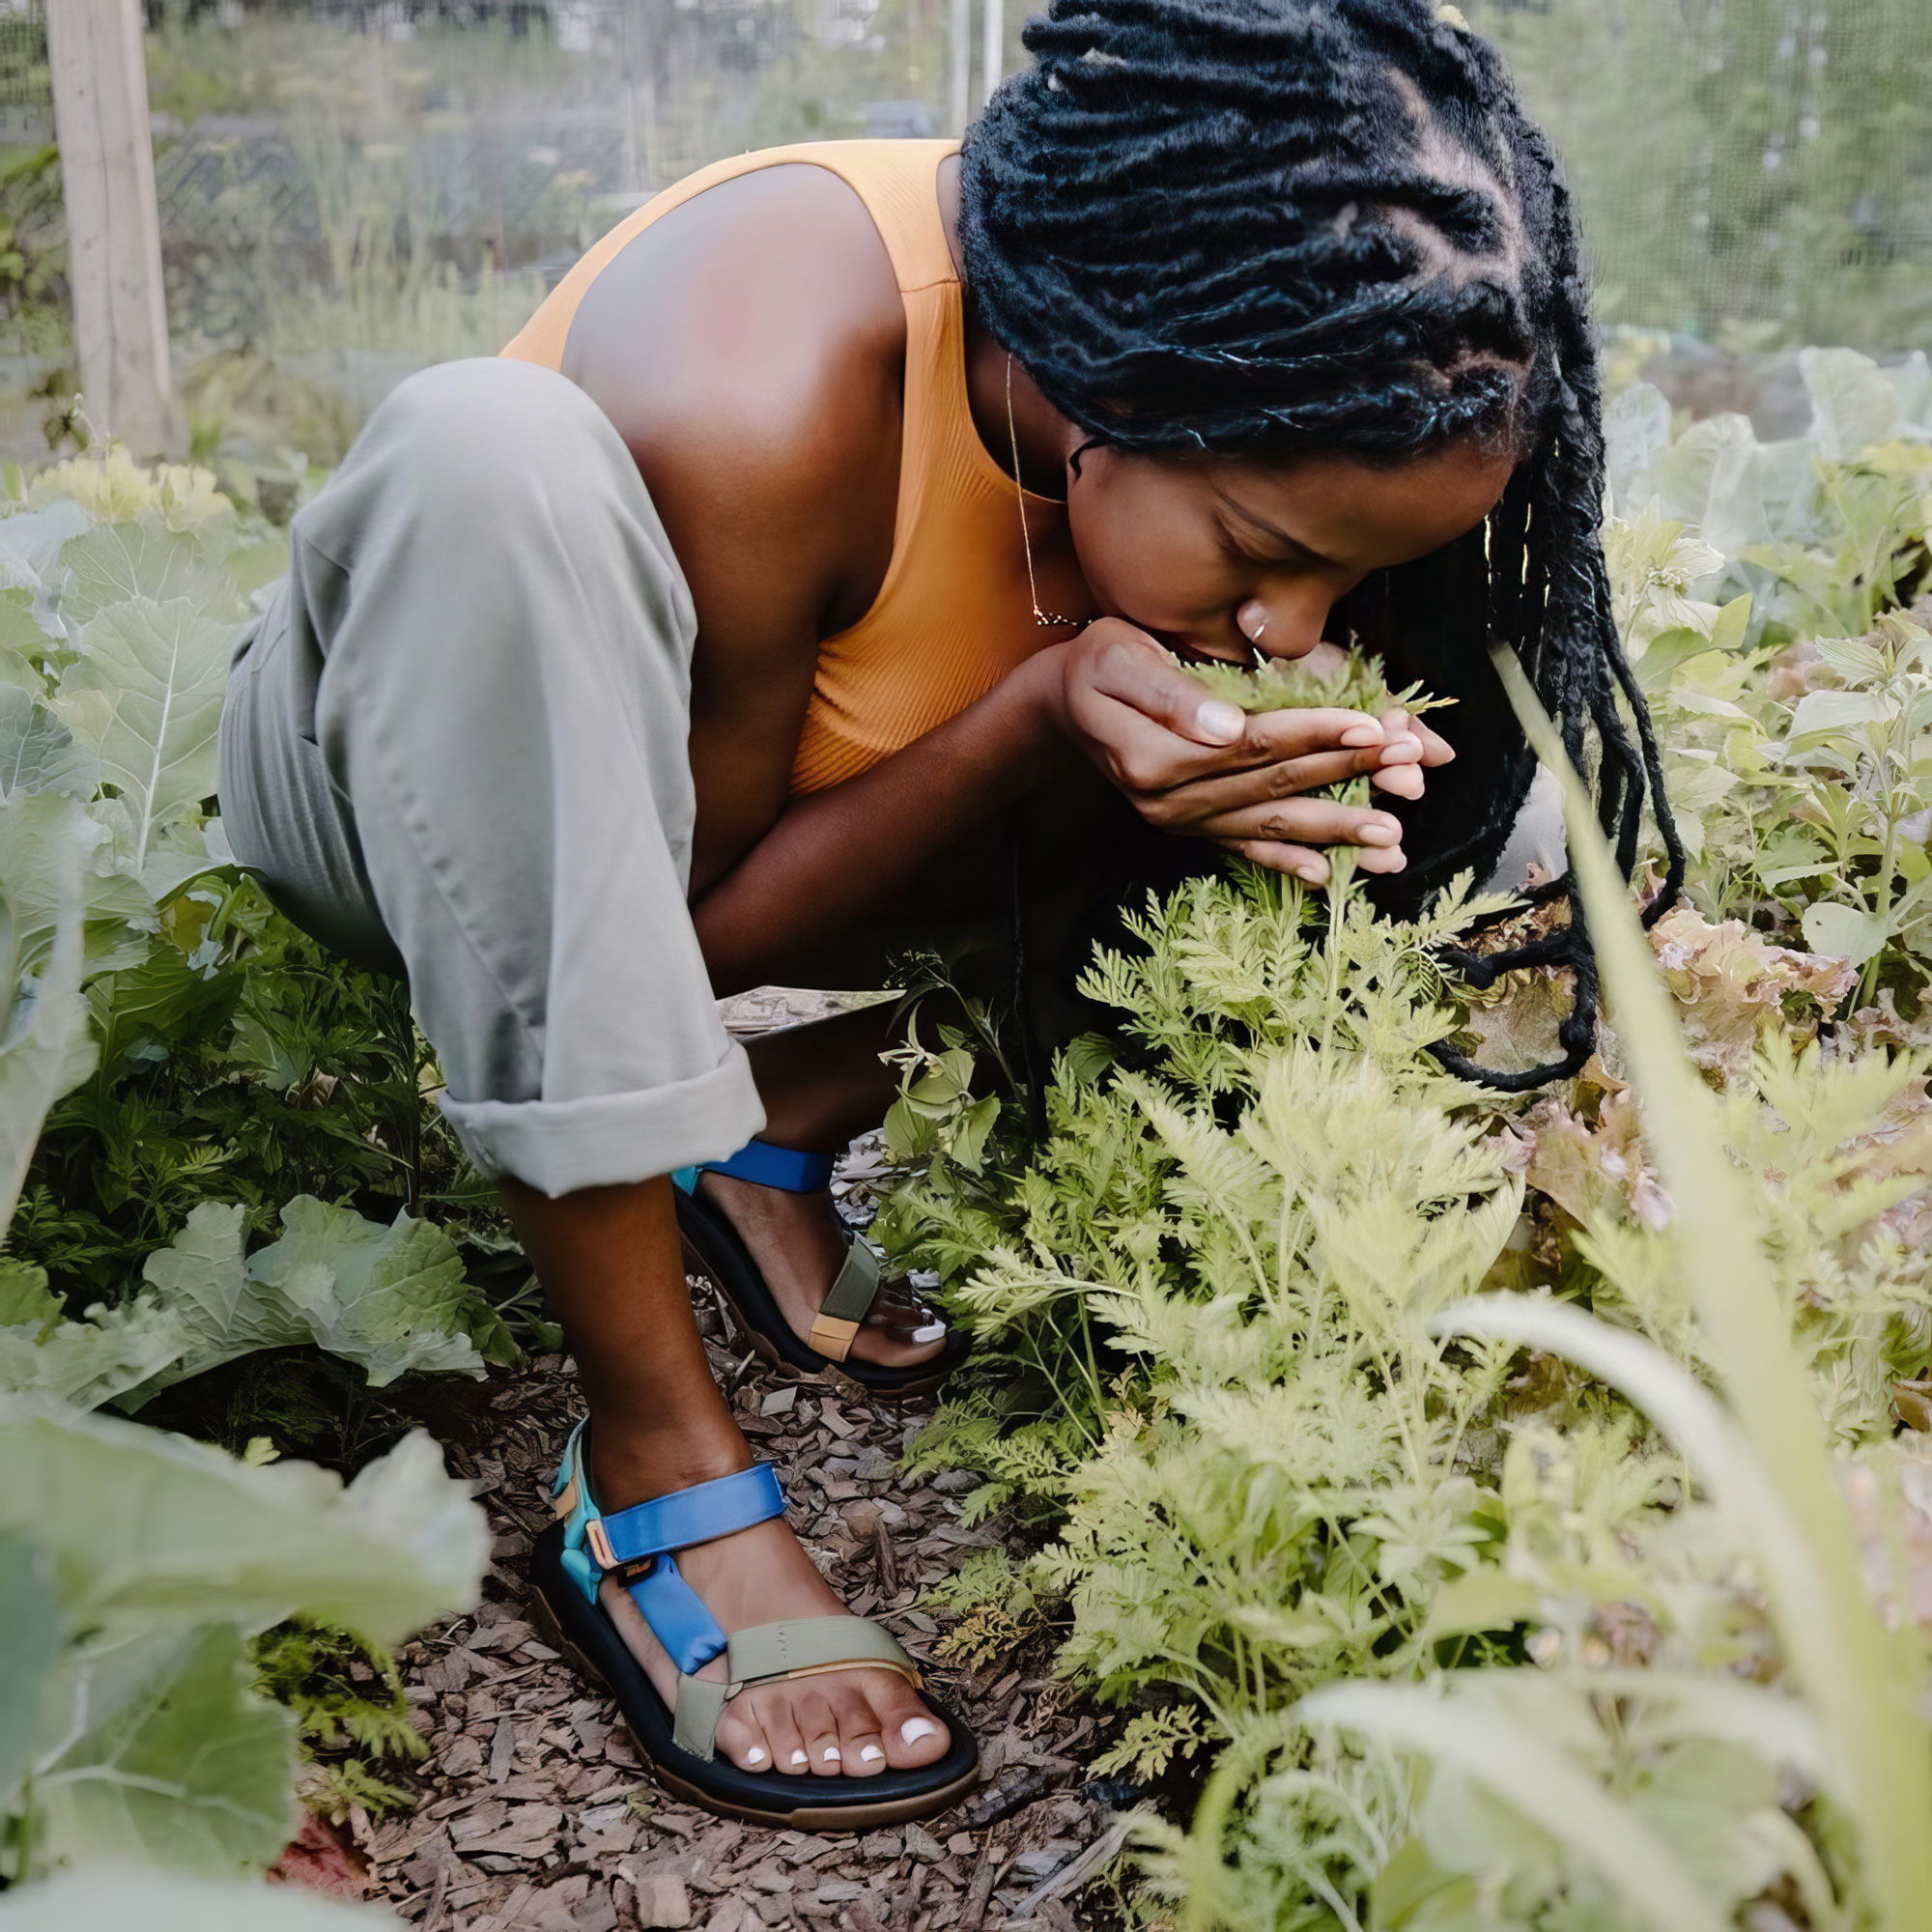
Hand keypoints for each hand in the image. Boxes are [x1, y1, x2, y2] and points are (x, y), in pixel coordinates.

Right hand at [1034, 620, 1453, 884]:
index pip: (1253, 744)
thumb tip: (1227, 728)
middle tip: (1408, 770)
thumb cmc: (1097, 665)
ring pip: (1269, 824)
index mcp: (1156, 757)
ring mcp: (1181, 821)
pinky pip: (1242, 848)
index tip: (1372, 724)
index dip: (1315, 732)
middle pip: (1273, 786)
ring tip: (1392, 839)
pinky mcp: (1190, 828)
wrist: (1062, 705)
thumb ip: (1171, 695)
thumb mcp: (1118, 659)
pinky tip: (1324, 876)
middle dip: (1346, 775)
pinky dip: (1283, 863)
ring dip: (1333, 832)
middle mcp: (1170, 801)